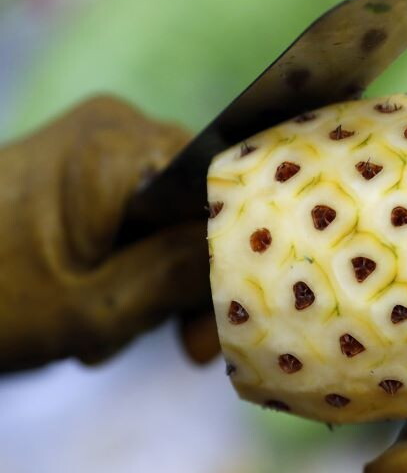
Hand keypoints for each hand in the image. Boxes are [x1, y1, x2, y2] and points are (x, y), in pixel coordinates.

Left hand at [0, 96, 213, 372]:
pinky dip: (138, 264)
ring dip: (163, 281)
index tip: (210, 331)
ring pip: (178, 216)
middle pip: (202, 205)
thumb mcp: (91, 309)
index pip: (220, 193)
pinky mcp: (87, 164)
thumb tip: (251, 257)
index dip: (230, 262)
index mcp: (117, 146)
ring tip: (112, 332)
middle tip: (178, 346)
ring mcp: (101, 142)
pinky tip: (108, 306)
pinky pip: (146, 213)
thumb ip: (178, 277)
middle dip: (193, 281)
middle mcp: (118, 126)